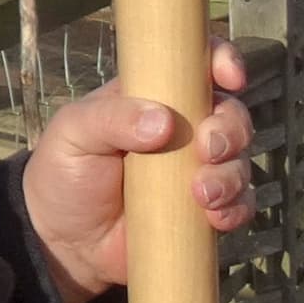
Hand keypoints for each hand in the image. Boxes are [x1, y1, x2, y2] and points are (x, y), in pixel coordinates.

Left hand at [20, 36, 254, 302]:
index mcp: (153, 96)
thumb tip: (164, 123)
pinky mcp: (203, 211)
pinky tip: (214, 218)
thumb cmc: (64, 172)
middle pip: (230, 114)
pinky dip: (236, 208)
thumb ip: (111, 119)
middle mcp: (183, 129)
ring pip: (238, 161)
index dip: (222, 60)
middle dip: (230, 128)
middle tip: (208, 149)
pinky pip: (239, 204)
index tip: (229, 77)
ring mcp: (195, 171)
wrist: (64, 242)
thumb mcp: (74, 133)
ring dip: (231, 175)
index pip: (197, 64)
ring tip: (201, 195)